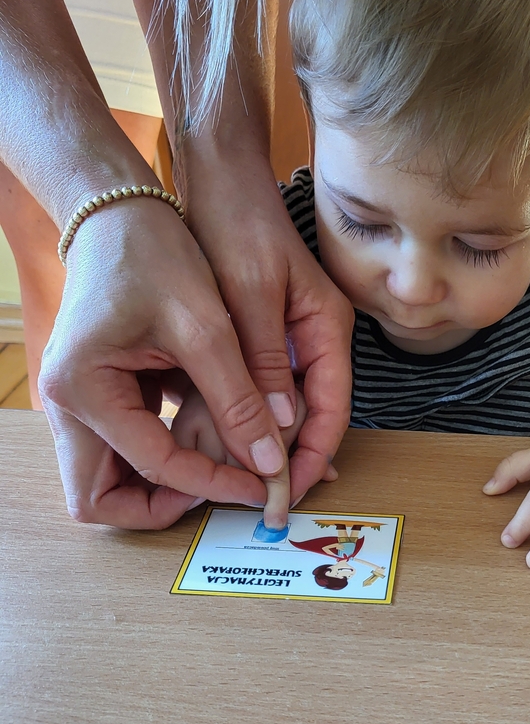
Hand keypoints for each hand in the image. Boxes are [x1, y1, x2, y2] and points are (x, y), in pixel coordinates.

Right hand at [39, 199, 290, 528]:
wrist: (121, 215)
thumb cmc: (157, 255)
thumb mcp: (208, 328)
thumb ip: (240, 400)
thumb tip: (270, 464)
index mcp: (85, 387)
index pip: (155, 468)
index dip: (214, 483)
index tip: (261, 483)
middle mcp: (66, 405)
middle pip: (100, 500)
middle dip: (161, 508)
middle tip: (222, 489)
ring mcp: (75, 404)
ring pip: (107, 483)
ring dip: (161, 489)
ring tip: (221, 469)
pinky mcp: (95, 398)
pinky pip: (124, 451)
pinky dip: (163, 458)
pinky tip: (210, 439)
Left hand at [178, 145, 353, 505]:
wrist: (215, 177)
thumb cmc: (236, 223)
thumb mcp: (249, 295)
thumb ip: (263, 362)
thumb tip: (280, 428)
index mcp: (328, 329)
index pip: (333, 409)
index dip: (315, 456)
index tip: (291, 493)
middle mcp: (316, 340)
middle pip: (308, 417)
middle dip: (283, 457)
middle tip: (255, 497)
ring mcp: (291, 339)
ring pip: (279, 407)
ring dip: (254, 440)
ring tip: (226, 474)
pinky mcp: (262, 336)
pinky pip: (255, 387)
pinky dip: (235, 413)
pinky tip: (211, 437)